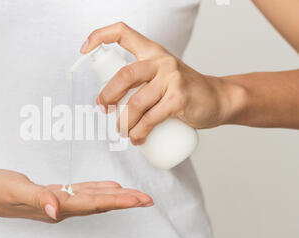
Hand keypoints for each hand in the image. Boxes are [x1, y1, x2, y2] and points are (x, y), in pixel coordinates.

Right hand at [0, 169, 152, 222]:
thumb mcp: (14, 190)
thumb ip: (37, 198)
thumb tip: (57, 211)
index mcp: (55, 206)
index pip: (93, 203)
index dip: (118, 201)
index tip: (139, 199)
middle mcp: (60, 206)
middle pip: (99, 203)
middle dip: (124, 201)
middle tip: (147, 198)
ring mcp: (57, 201)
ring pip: (92, 198)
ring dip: (114, 196)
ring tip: (134, 195)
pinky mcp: (52, 193)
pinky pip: (81, 191)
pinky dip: (97, 189)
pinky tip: (107, 186)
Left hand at [81, 22, 242, 144]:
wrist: (218, 98)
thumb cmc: (184, 89)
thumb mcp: (162, 74)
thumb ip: (140, 80)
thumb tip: (109, 101)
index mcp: (152, 51)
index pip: (123, 33)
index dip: (100, 36)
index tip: (84, 48)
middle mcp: (161, 61)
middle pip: (124, 75)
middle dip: (108, 95)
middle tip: (103, 109)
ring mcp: (172, 78)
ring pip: (135, 103)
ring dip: (124, 122)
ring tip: (123, 132)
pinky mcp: (179, 98)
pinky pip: (151, 118)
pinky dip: (140, 132)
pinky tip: (138, 139)